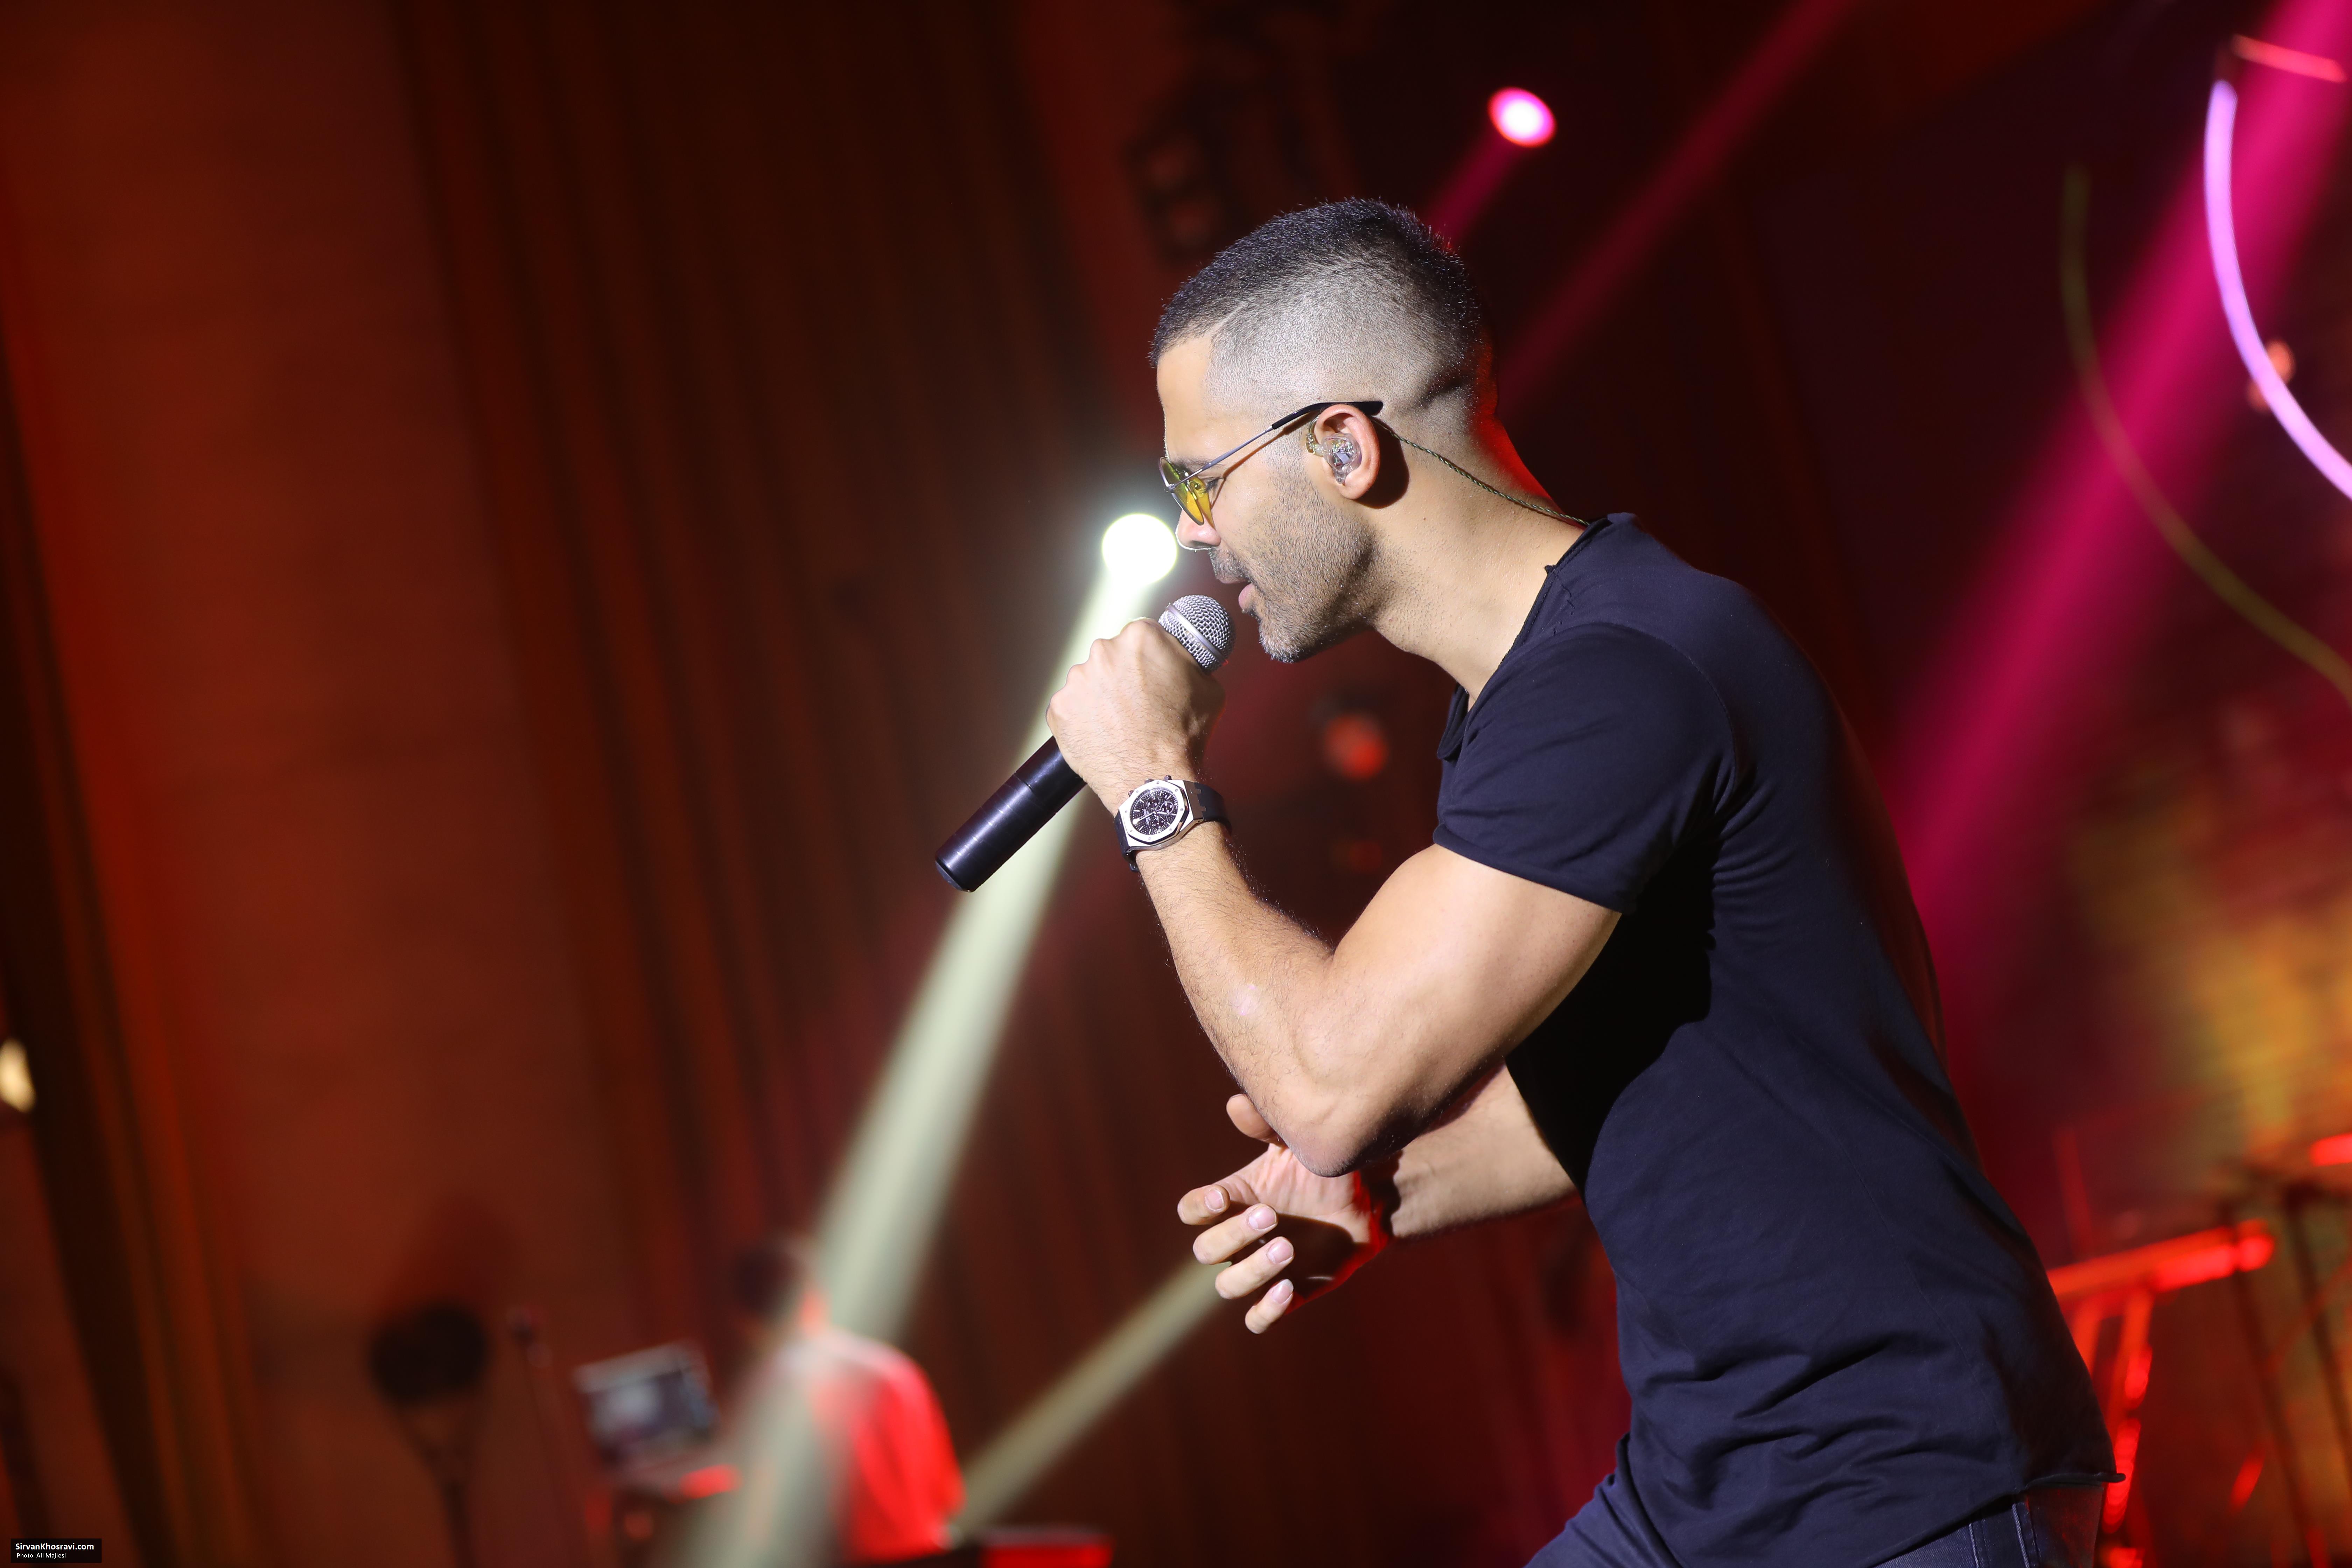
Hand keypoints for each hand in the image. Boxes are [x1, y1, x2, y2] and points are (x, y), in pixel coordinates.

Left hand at [1047, 619, 1224, 809]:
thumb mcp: (1207, 686)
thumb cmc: (1183, 735)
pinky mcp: (1059, 708)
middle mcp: (1103, 651)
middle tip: (1137, 703)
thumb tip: (1182, 654)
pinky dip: (1084, 719)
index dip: (1148, 658)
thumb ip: (1188, 660)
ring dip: (1101, 697)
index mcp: (1140, 637)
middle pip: (1111, 656)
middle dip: (1122, 675)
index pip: (1141, 636)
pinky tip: (1103, 734)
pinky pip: (1072, 708)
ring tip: (1120, 723)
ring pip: (1089, 682)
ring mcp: (1077, 681)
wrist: (1155, 779)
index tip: (1151, 675)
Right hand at [1178, 1094, 1390, 1332]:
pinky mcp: (1288, 1294)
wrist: (1370, 1200)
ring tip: (1288, 1250)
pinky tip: (1286, 1291)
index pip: (1193, 1211)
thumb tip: (1237, 1104)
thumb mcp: (1299, 1144)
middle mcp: (1239, 1238)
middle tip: (1271, 1217)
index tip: (1223, 1198)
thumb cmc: (1326, 1168)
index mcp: (1234, 1199)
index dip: (1199, 1208)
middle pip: (1205, 1250)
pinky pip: (1258, 1317)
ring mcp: (1260, 1268)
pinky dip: (1265, 1311)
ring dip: (1250, 1270)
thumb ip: (1268, 1127)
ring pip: (1228, 1285)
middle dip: (1232, 1236)